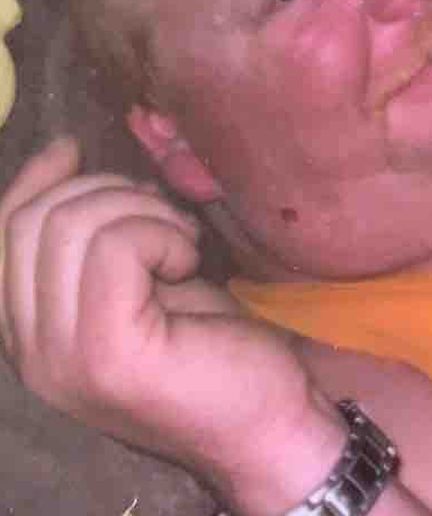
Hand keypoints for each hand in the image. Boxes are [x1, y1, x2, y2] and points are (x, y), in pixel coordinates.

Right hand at [0, 138, 345, 511]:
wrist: (269, 420)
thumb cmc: (215, 346)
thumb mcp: (143, 279)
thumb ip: (94, 238)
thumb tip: (61, 154)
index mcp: (30, 335)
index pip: (1, 236)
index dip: (33, 180)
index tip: (74, 147)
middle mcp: (30, 354)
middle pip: (31, 221)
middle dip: (107, 192)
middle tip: (168, 218)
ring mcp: (61, 359)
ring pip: (71, 226)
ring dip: (144, 213)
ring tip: (183, 246)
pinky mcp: (106, 353)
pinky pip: (114, 248)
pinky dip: (163, 236)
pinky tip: (191, 265)